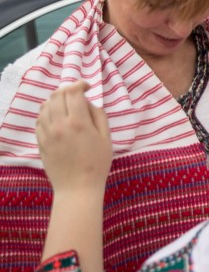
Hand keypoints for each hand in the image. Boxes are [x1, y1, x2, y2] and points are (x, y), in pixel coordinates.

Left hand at [36, 81, 111, 195]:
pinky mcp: (40, 142)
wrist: (78, 187)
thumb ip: (98, 115)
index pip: (73, 92)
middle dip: (68, 90)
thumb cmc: (97, 163)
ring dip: (56, 100)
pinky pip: (39, 120)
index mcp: (78, 122)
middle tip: (77, 95)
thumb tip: (88, 103)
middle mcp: (59, 124)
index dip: (80, 84)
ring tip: (65, 106)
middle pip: (57, 95)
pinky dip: (47, 113)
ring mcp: (47, 133)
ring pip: (45, 106)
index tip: (88, 87)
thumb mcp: (106, 137)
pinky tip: (55, 118)